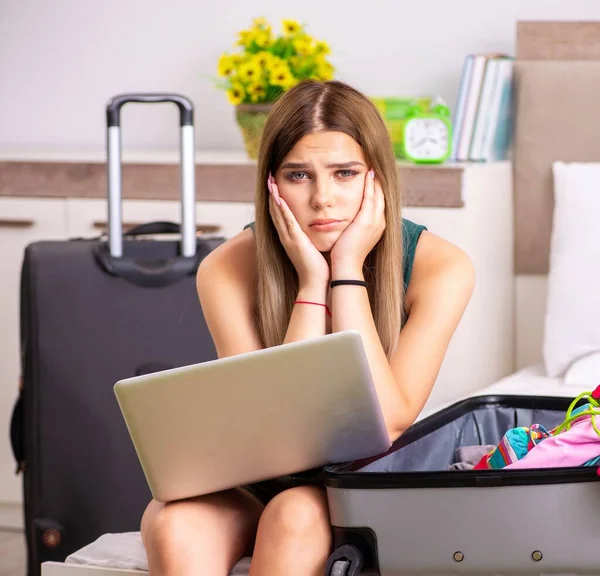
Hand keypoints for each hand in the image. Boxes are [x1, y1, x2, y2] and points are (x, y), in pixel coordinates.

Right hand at [268, 174, 329, 289]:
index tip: (276, 186)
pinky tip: (279, 198)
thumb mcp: (312, 248)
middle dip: (272, 194)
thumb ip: (312, 238)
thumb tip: (319, 228)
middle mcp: (286, 237)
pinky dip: (282, 210)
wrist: (315, 284)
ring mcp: (289, 239)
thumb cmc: (317, 268)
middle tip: (269, 178)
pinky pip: (287, 222)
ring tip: (270, 182)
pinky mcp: (295, 241)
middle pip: (275, 211)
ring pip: (278, 214)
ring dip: (274, 197)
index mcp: (290, 238)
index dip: (277, 200)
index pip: (281, 215)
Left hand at [330, 169, 385, 275]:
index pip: (379, 203)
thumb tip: (348, 221)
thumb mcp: (352, 237)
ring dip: (376, 180)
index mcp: (377, 227)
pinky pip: (370, 198)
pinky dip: (370, 185)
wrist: (346, 268)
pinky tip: (368, 174)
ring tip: (372, 167)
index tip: (373, 178)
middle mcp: (380, 223)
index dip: (377, 190)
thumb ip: (353, 227)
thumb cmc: (345, 256)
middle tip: (375, 167)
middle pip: (382, 197)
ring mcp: (375, 221)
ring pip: (378, 195)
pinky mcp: (367, 221)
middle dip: (379, 182)